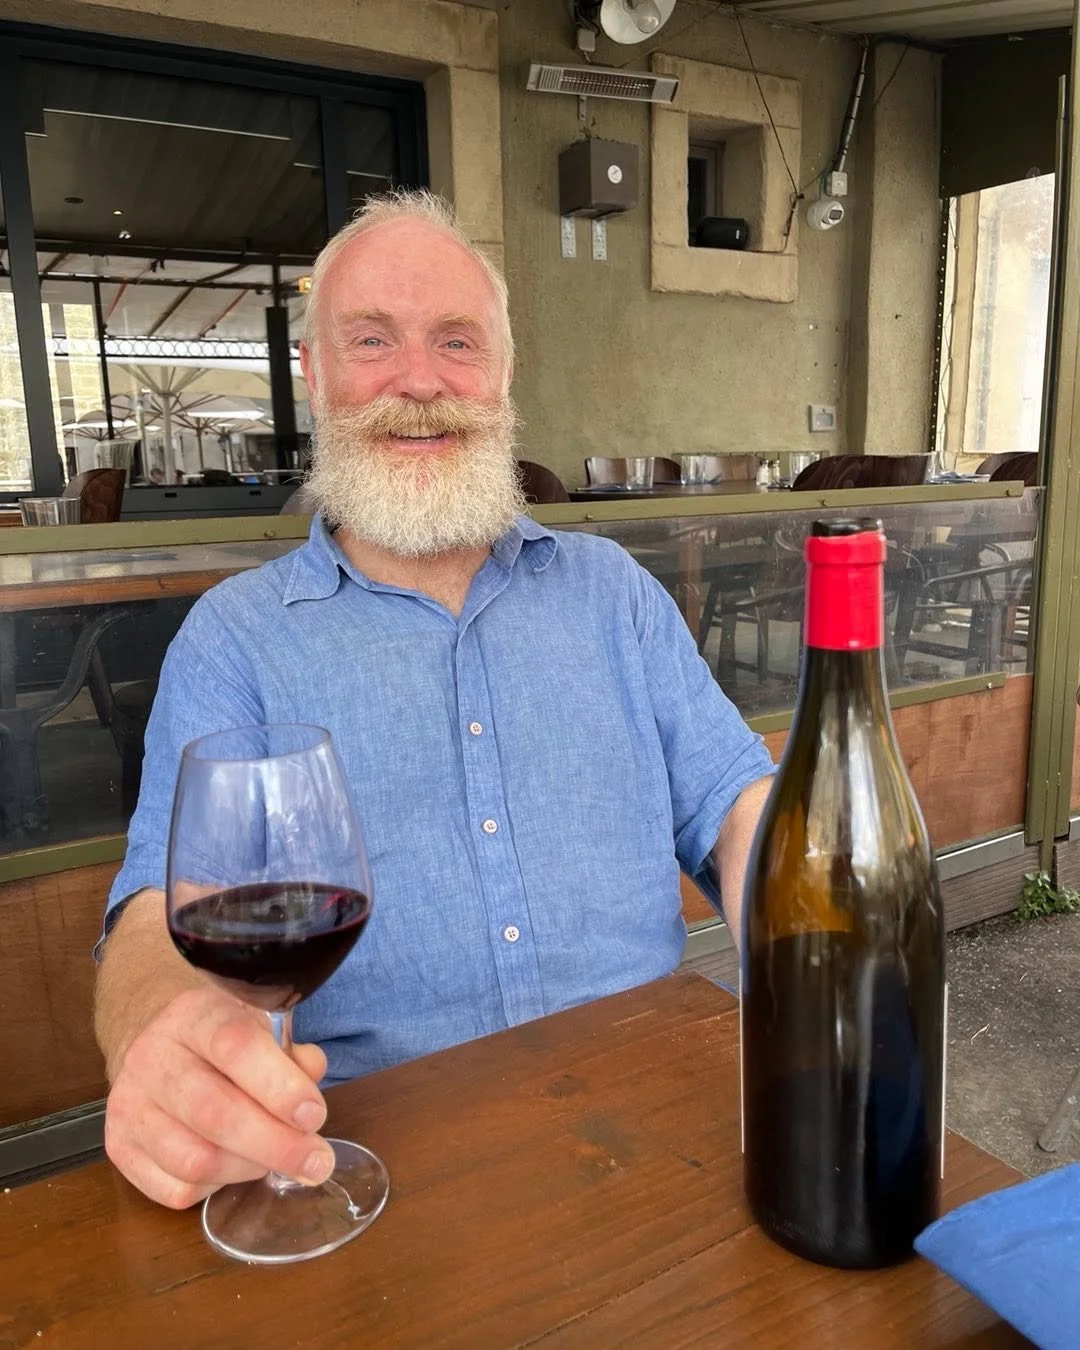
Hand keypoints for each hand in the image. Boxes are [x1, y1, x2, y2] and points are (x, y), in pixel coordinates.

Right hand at [104, 987, 333, 1209]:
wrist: (149, 1039)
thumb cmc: (218, 1036)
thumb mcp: (258, 1022)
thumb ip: (290, 1052)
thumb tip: (310, 1084)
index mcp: (195, 1016)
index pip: (235, 1046)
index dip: (279, 1086)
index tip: (314, 1115)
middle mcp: (153, 1059)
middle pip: (214, 1114)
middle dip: (275, 1144)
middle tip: (317, 1161)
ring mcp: (130, 1107)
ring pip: (195, 1160)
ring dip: (249, 1168)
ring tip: (276, 1159)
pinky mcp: (119, 1149)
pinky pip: (176, 1190)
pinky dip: (216, 1187)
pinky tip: (233, 1166)